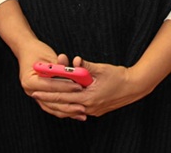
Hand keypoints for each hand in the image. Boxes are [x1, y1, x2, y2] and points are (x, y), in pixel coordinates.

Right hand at [15, 42, 87, 118]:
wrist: (27, 51)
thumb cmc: (38, 51)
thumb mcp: (49, 57)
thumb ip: (60, 67)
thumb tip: (75, 73)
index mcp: (29, 80)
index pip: (49, 86)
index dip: (65, 86)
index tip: (78, 87)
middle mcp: (30, 91)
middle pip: (51, 101)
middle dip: (68, 104)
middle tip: (83, 107)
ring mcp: (34, 95)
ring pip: (53, 107)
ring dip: (68, 111)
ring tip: (82, 114)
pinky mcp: (40, 97)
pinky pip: (53, 107)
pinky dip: (64, 110)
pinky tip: (76, 113)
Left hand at [31, 57, 149, 118]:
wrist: (135, 86)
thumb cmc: (119, 76)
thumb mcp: (102, 68)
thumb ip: (86, 66)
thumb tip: (75, 60)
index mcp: (89, 97)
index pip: (63, 97)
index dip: (48, 94)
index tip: (36, 92)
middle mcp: (89, 107)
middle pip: (64, 104)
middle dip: (49, 99)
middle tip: (35, 95)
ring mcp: (93, 110)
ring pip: (71, 107)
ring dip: (58, 102)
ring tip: (46, 97)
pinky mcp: (96, 110)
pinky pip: (79, 108)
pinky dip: (70, 104)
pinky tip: (63, 100)